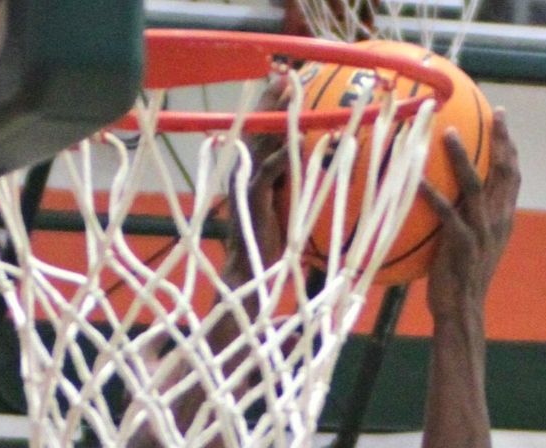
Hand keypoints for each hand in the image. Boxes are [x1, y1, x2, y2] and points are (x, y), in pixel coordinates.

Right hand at [221, 74, 288, 282]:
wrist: (248, 272)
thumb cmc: (265, 243)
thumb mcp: (279, 205)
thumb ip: (286, 182)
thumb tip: (303, 162)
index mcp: (247, 172)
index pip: (258, 131)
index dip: (268, 106)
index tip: (282, 83)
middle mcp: (242, 172)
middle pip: (258, 127)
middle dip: (270, 100)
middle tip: (286, 76)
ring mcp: (246, 183)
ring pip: (263, 141)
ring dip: (278, 117)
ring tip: (291, 95)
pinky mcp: (253, 198)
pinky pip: (270, 170)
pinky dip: (284, 154)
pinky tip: (298, 140)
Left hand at [422, 109, 519, 322]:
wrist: (462, 310)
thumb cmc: (460, 277)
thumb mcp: (471, 242)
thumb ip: (468, 215)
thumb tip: (450, 191)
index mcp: (503, 219)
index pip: (512, 175)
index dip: (509, 145)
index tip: (502, 118)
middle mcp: (497, 221)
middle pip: (503, 172)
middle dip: (500, 140)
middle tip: (493, 114)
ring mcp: (482, 233)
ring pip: (475, 186)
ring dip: (461, 158)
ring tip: (448, 134)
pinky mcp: (463, 245)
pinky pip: (447, 214)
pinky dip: (433, 195)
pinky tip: (417, 179)